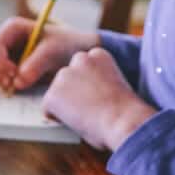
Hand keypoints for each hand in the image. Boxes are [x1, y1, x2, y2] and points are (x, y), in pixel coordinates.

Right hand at [0, 17, 99, 92]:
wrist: (76, 54)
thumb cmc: (66, 46)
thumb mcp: (54, 52)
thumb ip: (36, 64)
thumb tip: (18, 82)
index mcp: (13, 28)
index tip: (13, 74)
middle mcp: (6, 41)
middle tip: (12, 85)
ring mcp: (7, 55)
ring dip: (2, 81)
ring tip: (18, 86)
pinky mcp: (10, 69)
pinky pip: (1, 79)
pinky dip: (7, 85)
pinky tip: (19, 87)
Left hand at [42, 48, 157, 150]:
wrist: (124, 121)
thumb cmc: (126, 111)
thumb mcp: (114, 85)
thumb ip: (97, 82)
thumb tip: (83, 95)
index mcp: (98, 54)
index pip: (82, 68)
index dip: (88, 86)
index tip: (98, 96)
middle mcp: (79, 59)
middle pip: (66, 79)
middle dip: (72, 93)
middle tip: (89, 109)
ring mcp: (64, 76)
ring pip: (56, 94)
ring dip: (65, 106)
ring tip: (85, 116)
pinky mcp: (52, 94)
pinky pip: (48, 110)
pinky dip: (57, 118)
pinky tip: (75, 121)